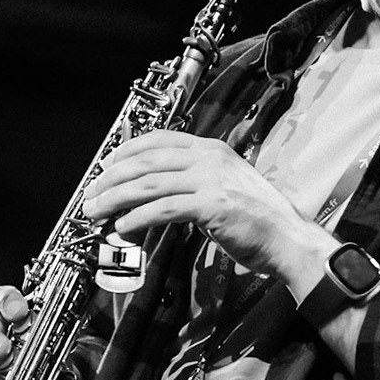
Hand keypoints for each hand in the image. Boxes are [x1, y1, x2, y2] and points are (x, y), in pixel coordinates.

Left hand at [80, 130, 331, 285]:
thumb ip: (194, 184)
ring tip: (96, 211)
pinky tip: (123, 227)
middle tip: (91, 193)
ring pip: (148, 184)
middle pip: (146, 161)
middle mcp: (209, 159)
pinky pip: (163, 209)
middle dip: (111, 177)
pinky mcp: (211, 206)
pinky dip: (138, 218)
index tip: (107, 163)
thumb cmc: (259, 220)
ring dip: (116, 198)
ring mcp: (210, 181)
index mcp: (212, 150)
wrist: (289, 238)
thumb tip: (156, 196)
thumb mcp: (225, 187)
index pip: (159, 140)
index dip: (127, 150)